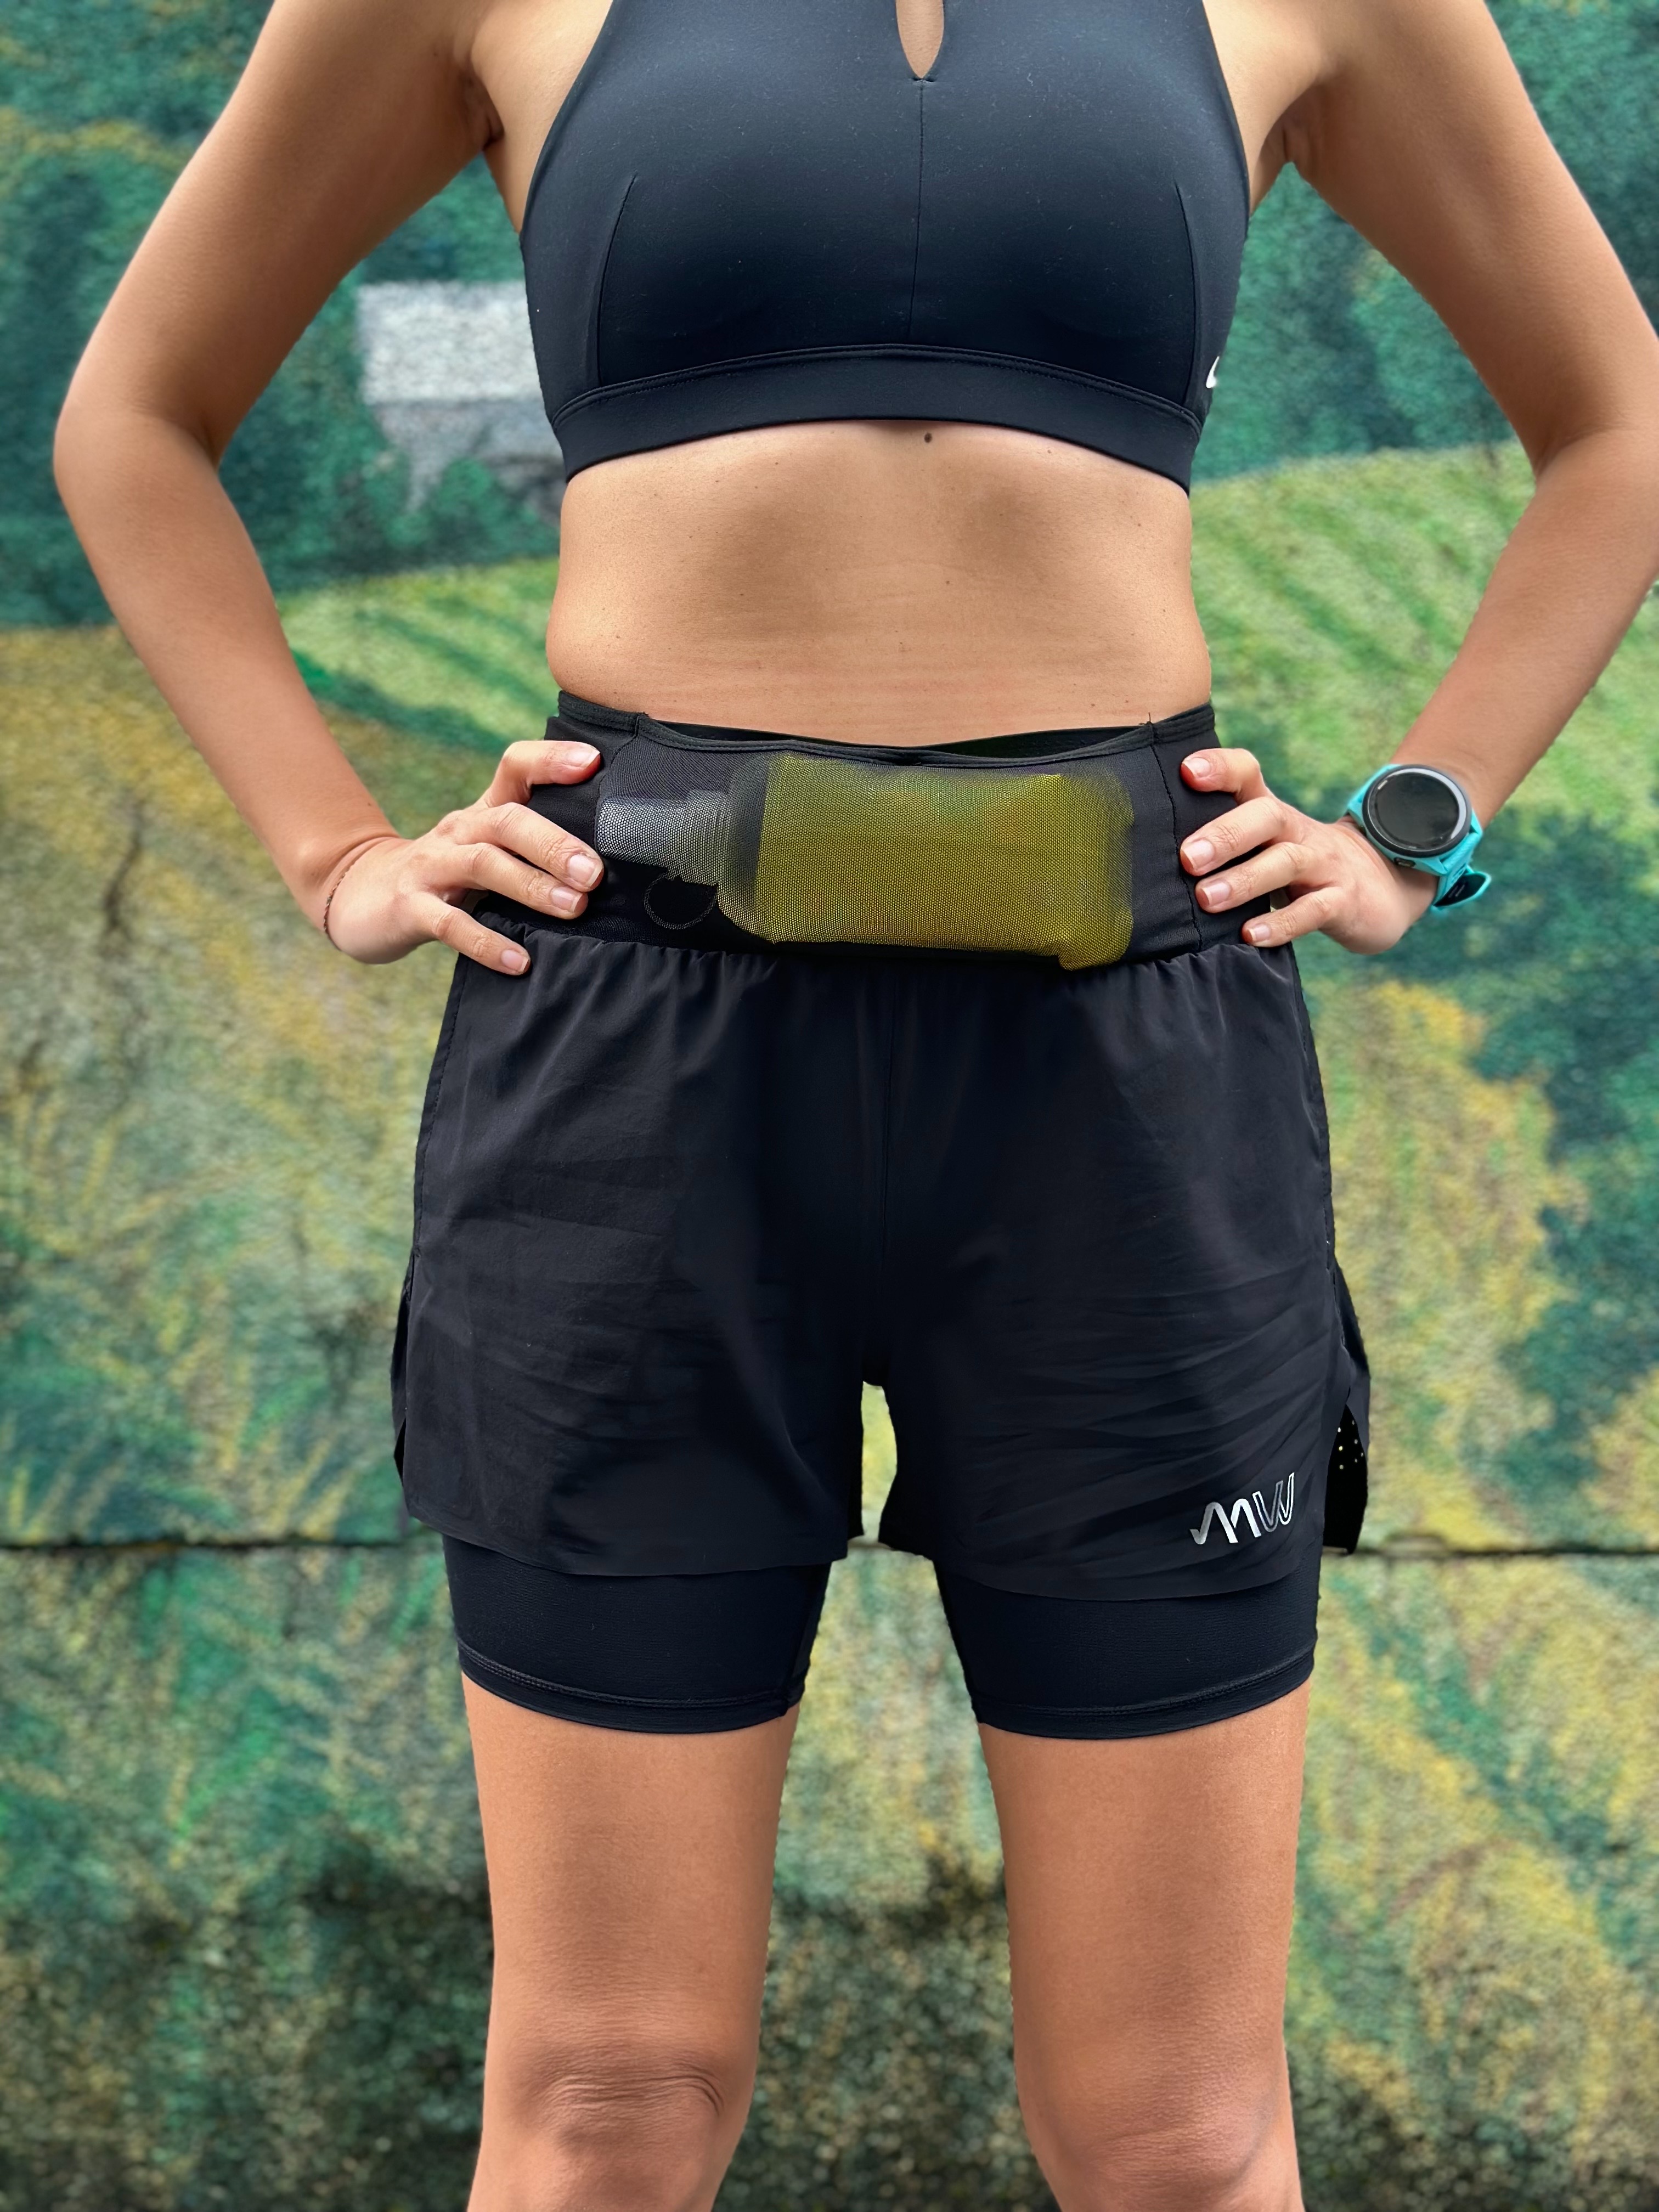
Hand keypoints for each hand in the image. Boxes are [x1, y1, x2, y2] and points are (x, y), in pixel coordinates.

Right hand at [322, 738, 603, 971]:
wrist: (363, 897)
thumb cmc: (450, 876)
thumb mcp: (489, 850)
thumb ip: (537, 850)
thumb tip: (615, 867)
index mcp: (484, 812)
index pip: (515, 767)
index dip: (551, 760)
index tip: (594, 763)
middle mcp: (459, 830)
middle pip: (508, 820)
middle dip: (555, 844)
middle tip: (596, 873)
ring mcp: (432, 867)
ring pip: (483, 864)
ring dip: (531, 884)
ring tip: (574, 907)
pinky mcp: (410, 908)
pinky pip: (450, 925)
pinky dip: (487, 943)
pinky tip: (520, 962)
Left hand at [1178, 747, 1438, 955]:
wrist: (1378, 888)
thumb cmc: (1294, 868)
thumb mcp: (1262, 846)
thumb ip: (1217, 843)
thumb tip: (1144, 854)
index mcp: (1271, 813)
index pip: (1248, 774)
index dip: (1221, 768)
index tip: (1187, 771)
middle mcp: (1296, 831)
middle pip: (1265, 816)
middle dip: (1225, 834)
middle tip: (1187, 858)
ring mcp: (1323, 865)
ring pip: (1286, 862)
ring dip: (1245, 879)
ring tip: (1207, 899)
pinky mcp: (1343, 901)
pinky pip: (1314, 909)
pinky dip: (1282, 923)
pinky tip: (1251, 935)